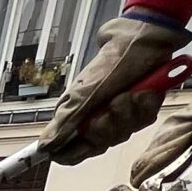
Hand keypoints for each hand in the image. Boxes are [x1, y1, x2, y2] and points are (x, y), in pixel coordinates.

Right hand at [40, 16, 190, 163]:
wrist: (148, 39)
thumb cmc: (114, 60)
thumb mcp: (86, 92)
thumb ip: (66, 122)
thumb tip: (43, 147)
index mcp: (77, 115)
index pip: (69, 151)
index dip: (71, 152)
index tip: (74, 145)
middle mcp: (97, 118)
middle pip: (97, 146)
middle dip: (106, 126)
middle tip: (110, 105)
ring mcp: (119, 115)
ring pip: (122, 134)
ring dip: (127, 112)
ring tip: (129, 92)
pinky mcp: (141, 110)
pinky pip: (142, 122)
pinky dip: (145, 106)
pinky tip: (144, 90)